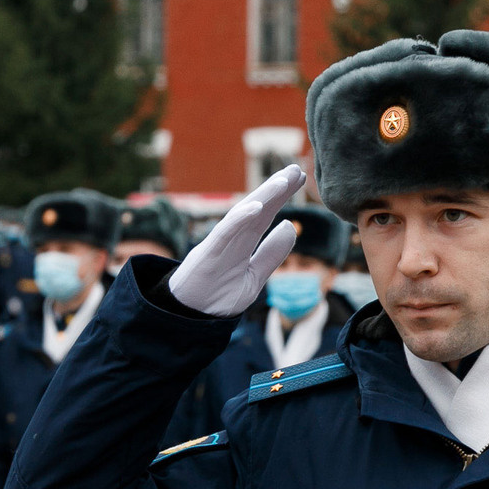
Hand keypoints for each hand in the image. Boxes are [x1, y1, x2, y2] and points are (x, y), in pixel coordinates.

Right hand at [169, 164, 305, 316]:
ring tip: (283, 181)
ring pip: (242, 215)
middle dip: (276, 188)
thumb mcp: (254, 277)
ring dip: (262, 197)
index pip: (265, 215)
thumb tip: (291, 226)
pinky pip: (225, 232)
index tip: (300, 178)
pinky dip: (240, 219)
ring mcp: (219, 244)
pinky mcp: (208, 254)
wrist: (189, 319)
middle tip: (296, 169)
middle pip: (256, 208)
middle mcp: (231, 238)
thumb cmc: (218, 298)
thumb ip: (272, 254)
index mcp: (243, 243)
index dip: (282, 196)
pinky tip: (257, 206)